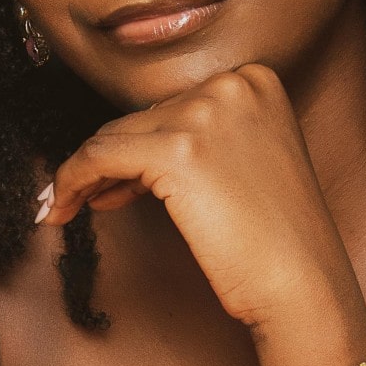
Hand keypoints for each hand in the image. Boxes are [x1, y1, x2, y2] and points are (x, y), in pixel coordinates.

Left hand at [36, 64, 362, 332]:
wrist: (303, 285)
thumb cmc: (277, 240)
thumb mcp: (247, 164)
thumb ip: (201, 141)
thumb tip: (125, 152)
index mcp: (256, 80)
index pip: (173, 106)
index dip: (143, 144)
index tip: (122, 180)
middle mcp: (233, 84)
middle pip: (143, 119)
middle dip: (115, 162)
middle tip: (94, 199)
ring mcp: (205, 112)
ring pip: (114, 136)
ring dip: (88, 174)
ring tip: (74, 206)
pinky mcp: (177, 150)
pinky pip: (98, 156)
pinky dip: (72, 181)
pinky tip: (62, 208)